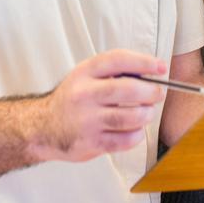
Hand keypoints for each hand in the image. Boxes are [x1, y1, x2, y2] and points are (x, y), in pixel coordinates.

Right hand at [30, 50, 166, 162]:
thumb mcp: (84, 77)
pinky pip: (125, 140)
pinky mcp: (91, 142)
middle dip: (150, 92)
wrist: (43, 127)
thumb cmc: (72, 100)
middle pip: (127, 90)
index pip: (118, 60)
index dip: (144, 62)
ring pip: (130, 117)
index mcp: (84, 73)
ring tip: (147, 113)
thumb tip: (149, 74)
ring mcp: (87, 120)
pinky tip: (135, 130)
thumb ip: (112, 73)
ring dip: (146, 115)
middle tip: (158, 94)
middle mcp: (84, 94)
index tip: (161, 67)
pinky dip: (137, 135)